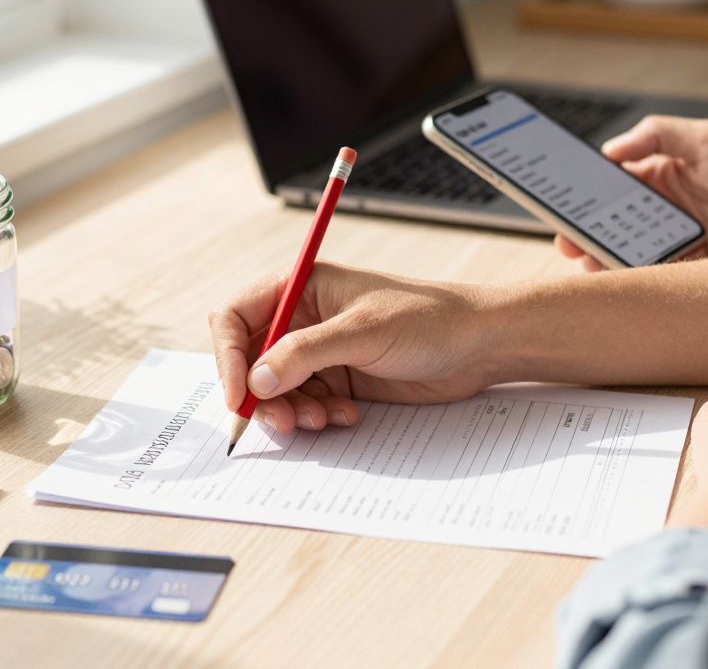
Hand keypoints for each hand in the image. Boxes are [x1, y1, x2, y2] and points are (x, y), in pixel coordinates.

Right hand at [209, 263, 498, 433]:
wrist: (480, 345)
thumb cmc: (428, 319)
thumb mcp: (363, 331)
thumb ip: (305, 354)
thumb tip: (256, 380)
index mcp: (300, 287)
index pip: (236, 317)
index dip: (227, 355)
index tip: (239, 393)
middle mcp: (303, 318)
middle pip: (250, 360)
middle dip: (260, 394)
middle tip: (283, 419)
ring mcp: (320, 352)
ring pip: (276, 389)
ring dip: (291, 410)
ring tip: (322, 419)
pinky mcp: (339, 380)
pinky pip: (306, 404)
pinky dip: (317, 416)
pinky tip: (346, 415)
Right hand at [555, 116, 707, 271]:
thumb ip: (657, 134)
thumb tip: (610, 148)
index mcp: (662, 177)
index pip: (611, 185)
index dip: (584, 193)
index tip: (560, 200)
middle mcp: (663, 214)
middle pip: (610, 224)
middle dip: (583, 232)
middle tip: (566, 239)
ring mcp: (673, 247)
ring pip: (624, 255)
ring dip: (600, 259)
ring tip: (585, 262)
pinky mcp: (687, 277)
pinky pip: (649, 280)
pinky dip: (629, 282)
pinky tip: (616, 280)